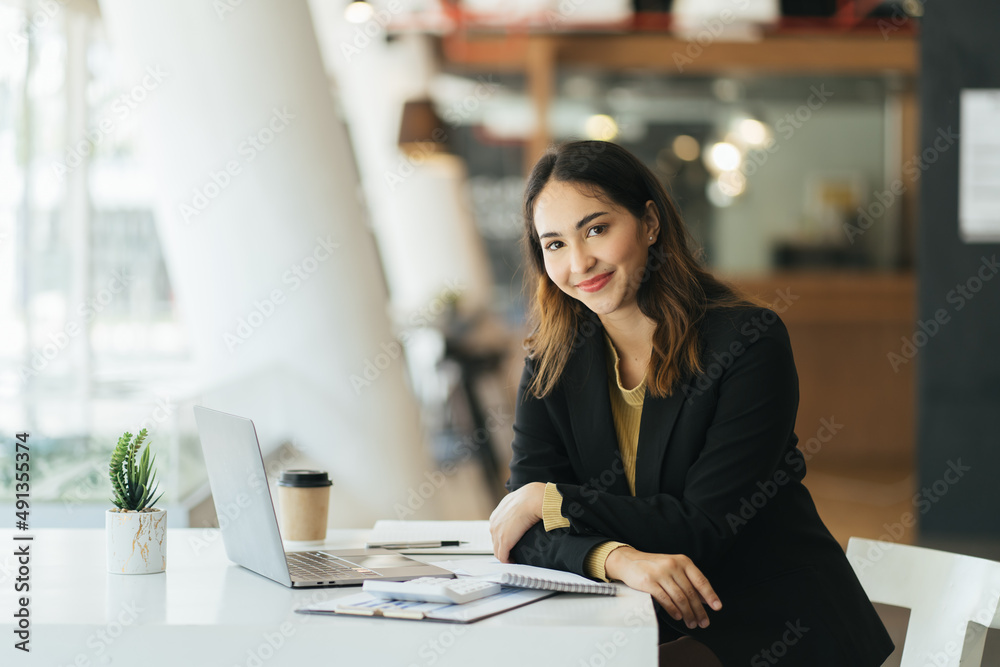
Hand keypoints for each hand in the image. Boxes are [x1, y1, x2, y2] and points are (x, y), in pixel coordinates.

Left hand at [489, 482, 545, 562]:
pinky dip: (508, 561)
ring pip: (498, 550)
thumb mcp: (520, 501)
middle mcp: (494, 524)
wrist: (532, 499)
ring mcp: (497, 533)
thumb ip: (518, 508)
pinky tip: (515, 561)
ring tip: (516, 558)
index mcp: (497, 515)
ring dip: (506, 555)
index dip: (505, 538)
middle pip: (496, 541)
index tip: (514, 542)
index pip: (497, 531)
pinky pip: (503, 557)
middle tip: (515, 552)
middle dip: (505, 547)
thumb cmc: (530, 497)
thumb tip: (527, 510)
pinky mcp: (504, 542)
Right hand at [605, 547, 721, 629]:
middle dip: (699, 610)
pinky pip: (665, 599)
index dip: (710, 595)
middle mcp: (673, 565)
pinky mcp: (649, 582)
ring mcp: (660, 573)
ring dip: (688, 614)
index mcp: (683, 561)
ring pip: (680, 598)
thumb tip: (705, 598)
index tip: (717, 607)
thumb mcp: (674, 567)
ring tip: (691, 622)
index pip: (700, 580)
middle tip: (703, 622)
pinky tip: (678, 616)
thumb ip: (689, 580)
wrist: (629, 561)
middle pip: (690, 593)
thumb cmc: (654, 566)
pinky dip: (673, 610)